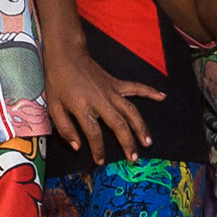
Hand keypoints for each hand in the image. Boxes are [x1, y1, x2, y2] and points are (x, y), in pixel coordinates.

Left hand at [45, 39, 162, 164]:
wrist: (66, 55)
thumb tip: (77, 147)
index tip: (100, 161)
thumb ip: (64, 128)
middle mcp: (100, 100)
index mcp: (83, 106)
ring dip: (141, 127)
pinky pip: (135, 88)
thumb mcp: (53, 106)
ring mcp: (111, 91)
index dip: (98, 149)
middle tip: (134, 158)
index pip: (94, 133)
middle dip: (127, 142)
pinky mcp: (116, 83)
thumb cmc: (58, 82)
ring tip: (148, 142)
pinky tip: (162, 97)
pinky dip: (149, 91)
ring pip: (131, 110)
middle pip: (118, 124)